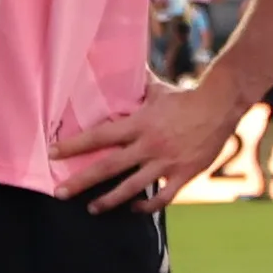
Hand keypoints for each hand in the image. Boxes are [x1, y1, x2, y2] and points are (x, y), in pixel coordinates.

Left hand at [53, 75, 245, 212]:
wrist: (220, 106)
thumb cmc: (186, 96)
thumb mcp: (157, 90)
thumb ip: (137, 85)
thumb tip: (125, 64)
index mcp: (139, 124)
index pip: (99, 136)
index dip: (74, 145)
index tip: (52, 153)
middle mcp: (148, 146)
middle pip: (108, 167)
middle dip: (81, 181)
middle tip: (59, 193)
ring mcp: (166, 163)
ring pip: (132, 188)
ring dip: (109, 201)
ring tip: (92, 208)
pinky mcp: (184, 174)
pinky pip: (163, 197)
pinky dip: (147, 206)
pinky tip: (134, 208)